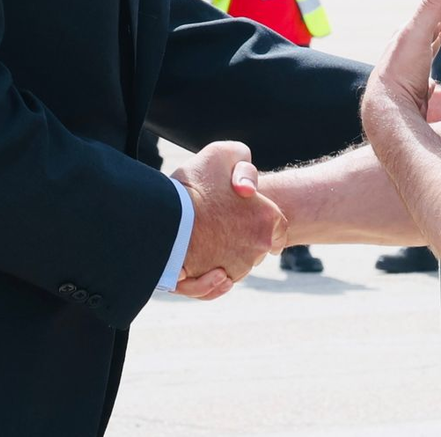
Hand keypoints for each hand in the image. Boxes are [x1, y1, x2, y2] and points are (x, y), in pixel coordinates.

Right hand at [171, 141, 286, 290]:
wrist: (164, 216)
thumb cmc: (194, 184)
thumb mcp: (223, 154)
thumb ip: (243, 162)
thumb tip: (248, 189)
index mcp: (267, 219)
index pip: (277, 228)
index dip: (260, 219)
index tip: (244, 215)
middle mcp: (257, 249)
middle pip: (253, 246)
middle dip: (238, 236)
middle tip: (215, 220)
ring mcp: (234, 269)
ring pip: (232, 266)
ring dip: (220, 255)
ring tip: (200, 237)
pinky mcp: (210, 283)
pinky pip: (213, 286)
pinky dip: (207, 278)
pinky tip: (198, 263)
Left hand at [363, 0, 440, 121]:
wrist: (390, 114)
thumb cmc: (401, 71)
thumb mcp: (418, 33)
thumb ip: (431, 4)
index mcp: (409, 34)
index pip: (433, 8)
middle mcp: (410, 50)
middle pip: (431, 25)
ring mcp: (414, 71)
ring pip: (430, 46)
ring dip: (440, 33)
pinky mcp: (421, 93)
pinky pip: (432, 73)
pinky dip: (437, 65)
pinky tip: (438, 70)